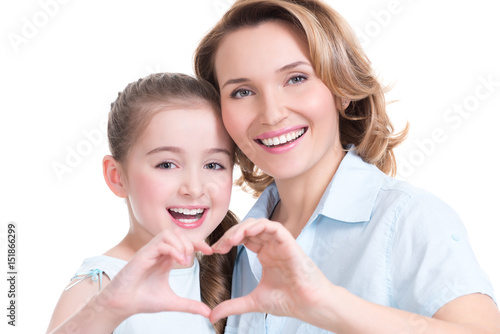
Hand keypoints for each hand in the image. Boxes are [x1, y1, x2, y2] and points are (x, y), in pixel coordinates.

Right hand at [101, 230, 212, 318]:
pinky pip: (160, 243)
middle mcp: (158, 252)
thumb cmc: (143, 300)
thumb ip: (190, 305)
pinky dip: (173, 249)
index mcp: (166, 259)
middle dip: (190, 242)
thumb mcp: (172, 302)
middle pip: (178, 233)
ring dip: (181, 244)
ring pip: (169, 234)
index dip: (198, 243)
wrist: (122, 305)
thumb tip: (208, 313)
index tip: (210, 252)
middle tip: (192, 260)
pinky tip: (179, 262)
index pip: (184, 242)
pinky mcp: (142, 255)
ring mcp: (150, 252)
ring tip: (184, 261)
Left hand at [209, 218, 332, 323]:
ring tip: (230, 240)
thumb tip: (212, 316)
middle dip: (231, 234)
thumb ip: (233, 306)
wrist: (309, 305)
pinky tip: (247, 233)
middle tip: (219, 246)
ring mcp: (280, 243)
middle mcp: (271, 246)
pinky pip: (274, 227)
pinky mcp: (289, 242)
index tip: (214, 251)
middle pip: (247, 228)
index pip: (242, 239)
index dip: (227, 241)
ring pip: (259, 224)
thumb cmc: (289, 301)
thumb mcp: (253, 302)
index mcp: (265, 254)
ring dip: (242, 228)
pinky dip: (260, 226)